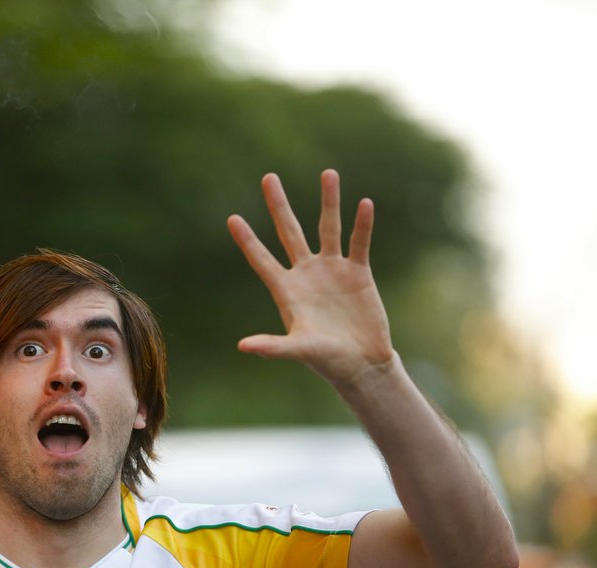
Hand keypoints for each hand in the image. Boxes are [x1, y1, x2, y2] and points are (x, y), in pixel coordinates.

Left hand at [228, 169, 392, 388]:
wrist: (361, 363)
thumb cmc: (326, 360)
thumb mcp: (298, 350)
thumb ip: (273, 346)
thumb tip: (243, 346)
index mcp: (286, 291)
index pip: (262, 260)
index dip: (247, 241)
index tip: (232, 218)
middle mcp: (306, 274)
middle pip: (289, 232)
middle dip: (279, 205)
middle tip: (268, 177)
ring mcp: (332, 270)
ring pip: (328, 228)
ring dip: (328, 202)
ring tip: (328, 173)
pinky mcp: (358, 273)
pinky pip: (359, 243)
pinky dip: (362, 225)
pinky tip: (364, 204)